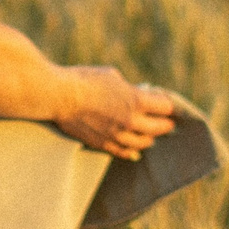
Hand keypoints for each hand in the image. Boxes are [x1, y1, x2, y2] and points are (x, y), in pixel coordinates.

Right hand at [53, 66, 178, 161]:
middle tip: (167, 122)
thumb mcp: (113, 76)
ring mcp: (117, 135)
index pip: (166, 107)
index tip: (169, 104)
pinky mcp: (103, 144)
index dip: (169, 105)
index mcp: (136, 100)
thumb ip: (129, 89)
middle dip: (165, 124)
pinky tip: (135, 149)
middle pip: (160, 128)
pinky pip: (124, 152)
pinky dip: (132, 150)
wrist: (59, 96)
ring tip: (150, 134)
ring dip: (149, 138)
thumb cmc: (84, 80)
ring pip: (143, 143)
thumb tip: (137, 94)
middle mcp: (131, 121)